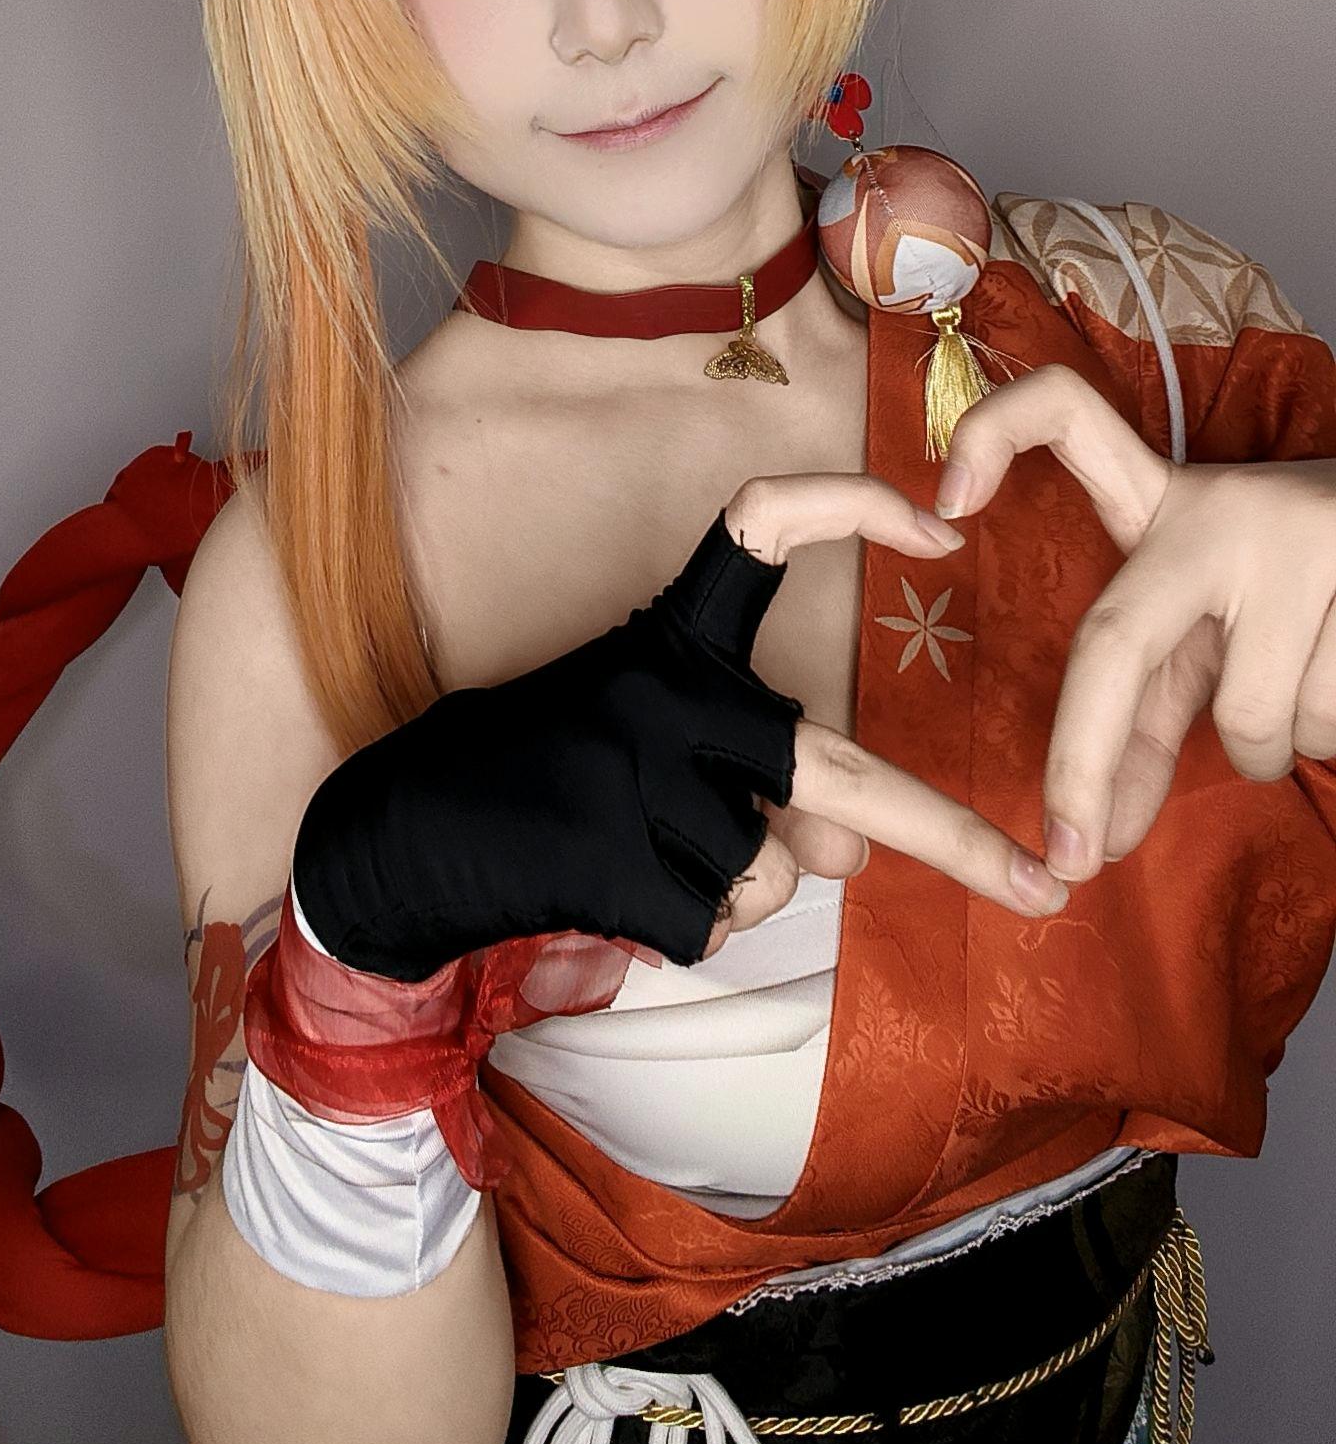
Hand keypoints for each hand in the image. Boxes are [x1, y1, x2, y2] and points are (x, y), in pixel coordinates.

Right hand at [292, 502, 1067, 984]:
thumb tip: (847, 860)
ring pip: (767, 878)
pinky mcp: (613, 861)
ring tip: (638, 854)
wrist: (399, 837)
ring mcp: (638, 775)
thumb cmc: (540, 771)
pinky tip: (610, 891)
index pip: (764, 526)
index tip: (939, 530)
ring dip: (729, 892)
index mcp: (670, 630)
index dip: (851, 511)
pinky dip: (679, 931)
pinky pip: (710, 929)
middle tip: (1045, 887)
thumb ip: (757, 780)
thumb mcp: (646, 740)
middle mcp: (664, 689)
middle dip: (956, 840)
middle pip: (837, 771)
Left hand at [924, 363, 1335, 879]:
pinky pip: (1324, 723)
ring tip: (1305, 683)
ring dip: (1274, 747)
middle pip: (1115, 639)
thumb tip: (1095, 843)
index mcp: (1165, 504)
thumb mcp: (1212, 625)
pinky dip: (1327, 740)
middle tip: (1070, 857)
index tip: (945, 501)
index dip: (993, 432)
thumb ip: (1145, 714)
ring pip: (1252, 718)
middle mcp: (1220, 510)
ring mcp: (1299, 540)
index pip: (1065, 413)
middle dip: (1080, 762)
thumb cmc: (1296, 594)